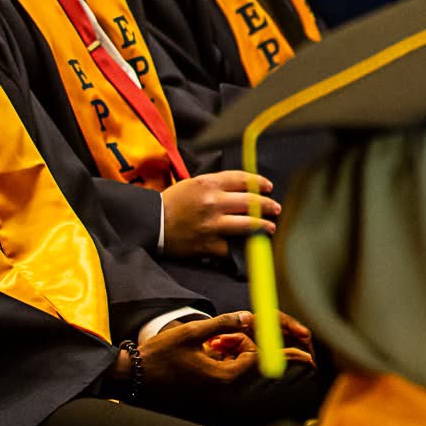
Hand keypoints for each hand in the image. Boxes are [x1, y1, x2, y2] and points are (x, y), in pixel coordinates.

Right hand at [129, 311, 309, 404]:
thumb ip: (224, 324)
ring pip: (242, 359)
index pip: (264, 362)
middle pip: (254, 358)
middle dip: (247, 341)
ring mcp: (219, 386)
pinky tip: (209, 348)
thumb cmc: (161, 354)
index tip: (311, 358)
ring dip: (233, 345)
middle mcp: (225, 385)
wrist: (137, 375)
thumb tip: (250, 317)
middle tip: (226, 337)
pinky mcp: (212, 384)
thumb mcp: (193, 333)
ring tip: (210, 342)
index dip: (288, 355)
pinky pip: (230, 364)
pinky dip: (226, 352)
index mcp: (225, 376)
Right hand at [160, 171, 278, 258]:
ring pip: (247, 224)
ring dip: (263, 225)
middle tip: (275, 208)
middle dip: (267, 204)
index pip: (242, 179)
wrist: (149, 224)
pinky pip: (230, 246)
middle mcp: (212, 202)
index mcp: (208, 184)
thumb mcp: (191, 184)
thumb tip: (242, 187)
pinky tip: (248, 246)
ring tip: (270, 227)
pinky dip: (240, 246)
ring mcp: (211, 224)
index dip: (259, 182)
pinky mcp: (207, 244)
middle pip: (250, 201)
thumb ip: (216, 185)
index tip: (268, 186)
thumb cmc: (170, 203)